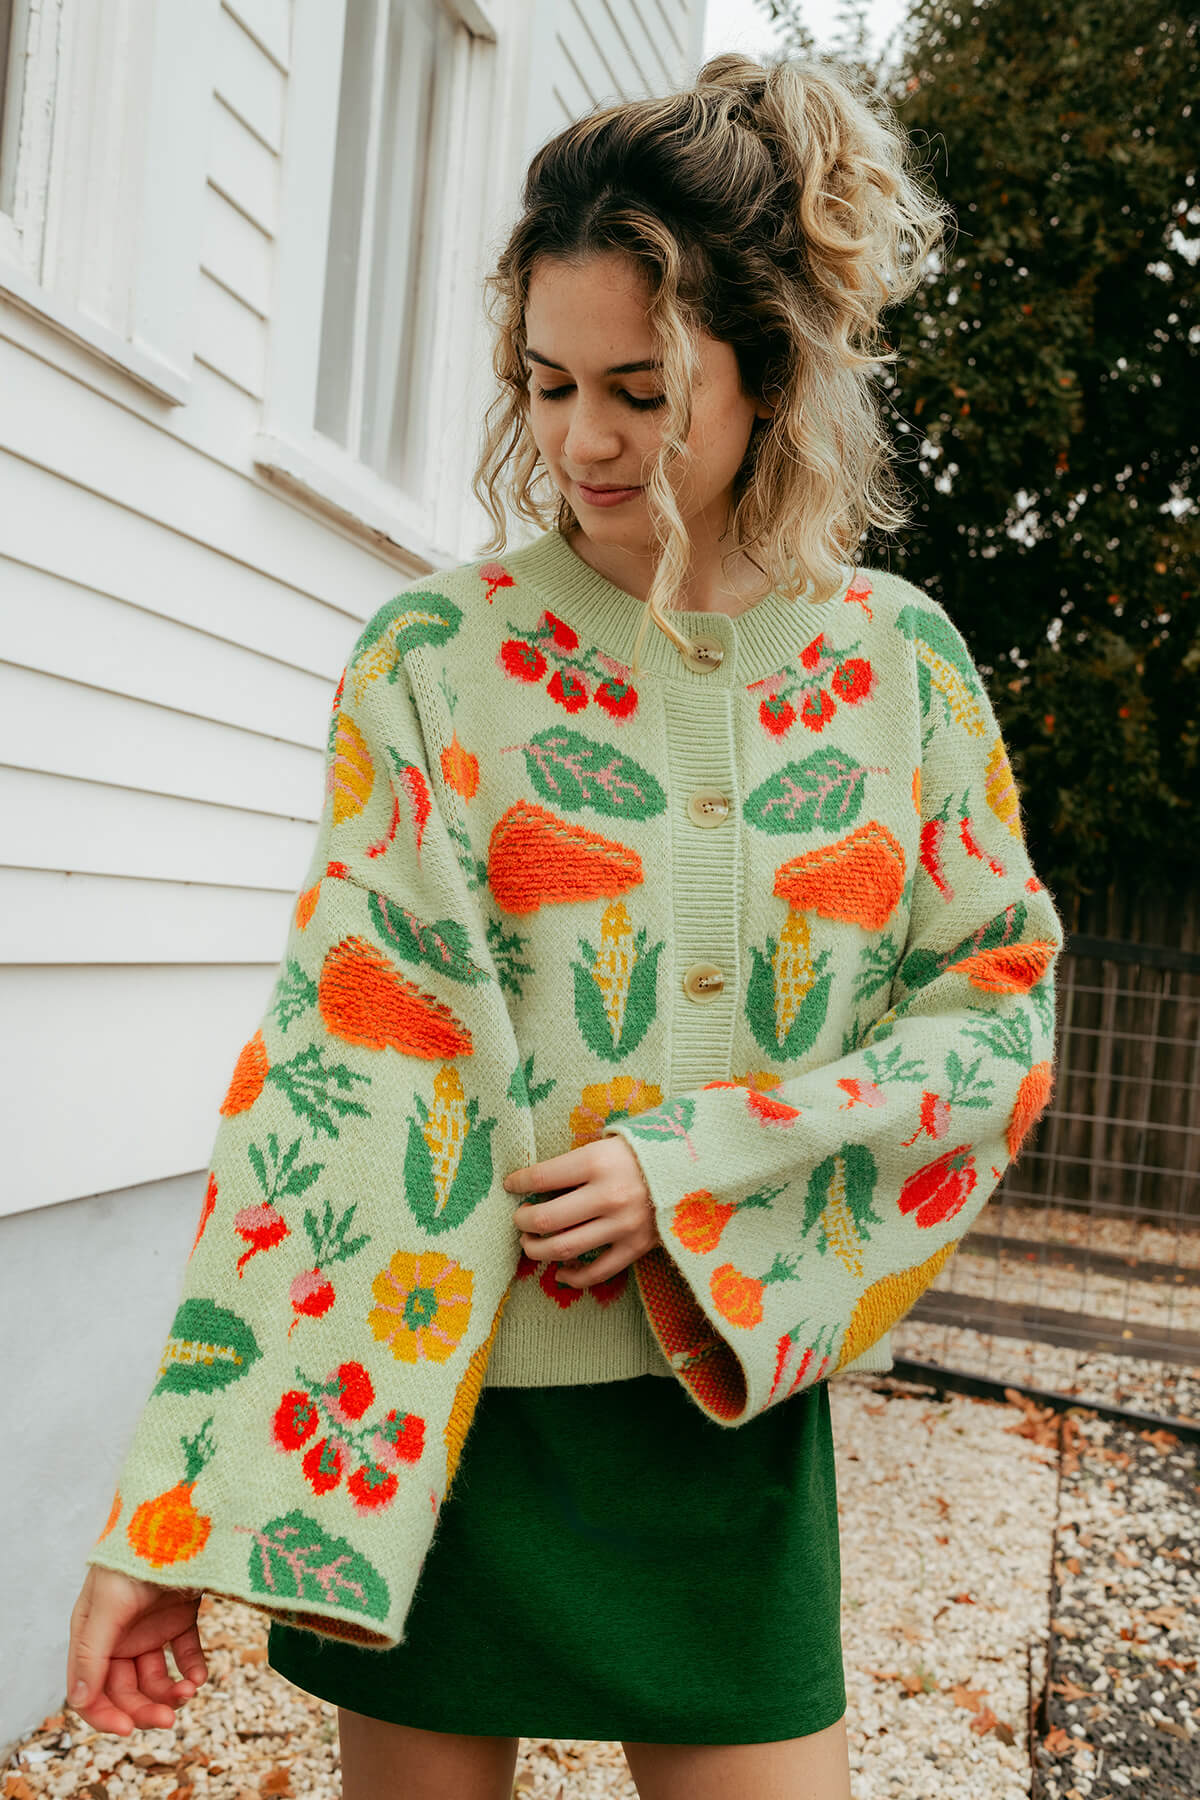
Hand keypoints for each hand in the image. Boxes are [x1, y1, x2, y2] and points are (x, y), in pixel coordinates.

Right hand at [67, 1565, 208, 1734]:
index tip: (129, 1729)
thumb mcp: (109, 1602)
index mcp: (92, 1633)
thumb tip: (79, 1700)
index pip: (90, 1689)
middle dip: (145, 1708)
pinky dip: (192, 1670)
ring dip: (170, 1692)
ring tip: (190, 1692)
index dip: (106, 1714)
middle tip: (169, 1718)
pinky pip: (183, 1656)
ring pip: (155, 1678)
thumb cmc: (135, 1554)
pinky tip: (200, 1676)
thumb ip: (93, 1650)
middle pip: (125, 1690)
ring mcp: (149, 1628)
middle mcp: (118, 1636)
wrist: (181, 1517)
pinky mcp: (179, 1618)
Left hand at [505, 1137, 661, 1287]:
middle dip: (522, 1221)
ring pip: (564, 1248)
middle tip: (519, 1219)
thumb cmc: (646, 1150)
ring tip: (530, 1243)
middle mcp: (607, 1195)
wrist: (698, 1167)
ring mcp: (622, 1225)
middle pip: (545, 1219)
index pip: (541, 1177)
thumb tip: (539, 1183)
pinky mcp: (636, 1247)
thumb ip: (578, 1162)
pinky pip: (597, 1272)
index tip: (511, 1185)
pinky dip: (573, 1277)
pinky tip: (561, 1272)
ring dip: (537, 1250)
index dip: (518, 1183)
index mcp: (597, 1162)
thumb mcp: (610, 1142)